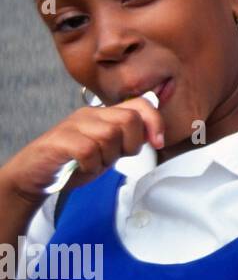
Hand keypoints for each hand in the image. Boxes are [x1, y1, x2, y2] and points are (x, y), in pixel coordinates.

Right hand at [0, 97, 164, 210]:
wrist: (36, 175)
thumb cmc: (74, 163)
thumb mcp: (109, 151)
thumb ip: (128, 140)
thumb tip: (156, 135)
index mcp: (104, 114)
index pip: (139, 105)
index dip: (155, 122)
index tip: (158, 143)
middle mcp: (90, 114)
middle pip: (129, 119)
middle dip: (131, 144)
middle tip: (116, 157)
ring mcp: (74, 125)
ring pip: (110, 134)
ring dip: (108, 157)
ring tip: (95, 163)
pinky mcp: (60, 140)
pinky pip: (89, 150)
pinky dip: (92, 164)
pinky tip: (84, 167)